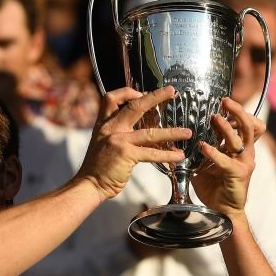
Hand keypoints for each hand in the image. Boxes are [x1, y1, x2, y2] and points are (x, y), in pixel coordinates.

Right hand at [74, 86, 189, 199]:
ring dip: (172, 132)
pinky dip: (167, 155)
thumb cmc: (97, 167)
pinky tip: (178, 156)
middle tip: (172, 91)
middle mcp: (110, 129)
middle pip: (135, 106)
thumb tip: (133, 128)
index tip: (142, 93)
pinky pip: (151, 153)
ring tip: (187, 133)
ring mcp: (118, 140)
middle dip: (155, 96)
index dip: (127, 92)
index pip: (111, 98)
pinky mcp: (126, 154)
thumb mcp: (101, 143)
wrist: (89, 184)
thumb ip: (114, 133)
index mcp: (103, 125)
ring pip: (150, 132)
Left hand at [190, 97, 258, 219]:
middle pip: (249, 126)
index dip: (237, 112)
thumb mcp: (203, 163)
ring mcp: (244, 162)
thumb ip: (198, 150)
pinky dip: (214, 152)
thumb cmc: (213, 186)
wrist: (222, 211)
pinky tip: (202, 146)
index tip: (222, 101)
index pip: (245, 124)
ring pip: (241, 139)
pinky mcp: (238, 174)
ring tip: (215, 118)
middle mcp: (245, 152)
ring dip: (227, 127)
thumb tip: (177, 137)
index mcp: (239, 148)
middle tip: (224, 100)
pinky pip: (226, 160)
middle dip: (237, 111)